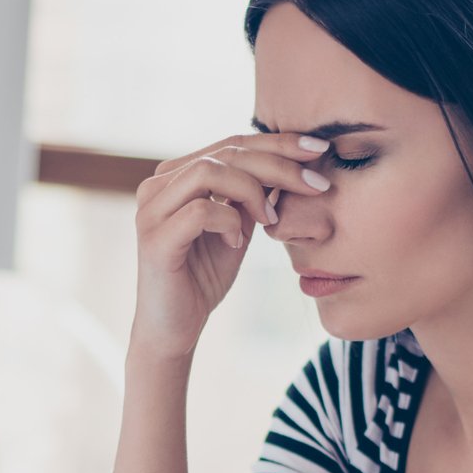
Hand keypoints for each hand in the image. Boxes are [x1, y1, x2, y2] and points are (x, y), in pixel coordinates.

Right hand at [127, 132, 331, 360]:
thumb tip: (291, 163)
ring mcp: (152, 209)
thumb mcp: (237, 228)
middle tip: (316, 183)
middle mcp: (157, 185)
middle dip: (279, 163)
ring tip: (271, 218)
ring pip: (210, 171)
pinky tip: (238, 243)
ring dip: (253, 190)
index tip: (320, 149)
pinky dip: (229, 222)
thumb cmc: (203, 278)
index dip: (278, 143)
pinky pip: (201, 210)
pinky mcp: (154, 238)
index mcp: (176, 176)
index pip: (233, 143)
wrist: (174, 329)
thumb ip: (252, 196)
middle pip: (226, 151)